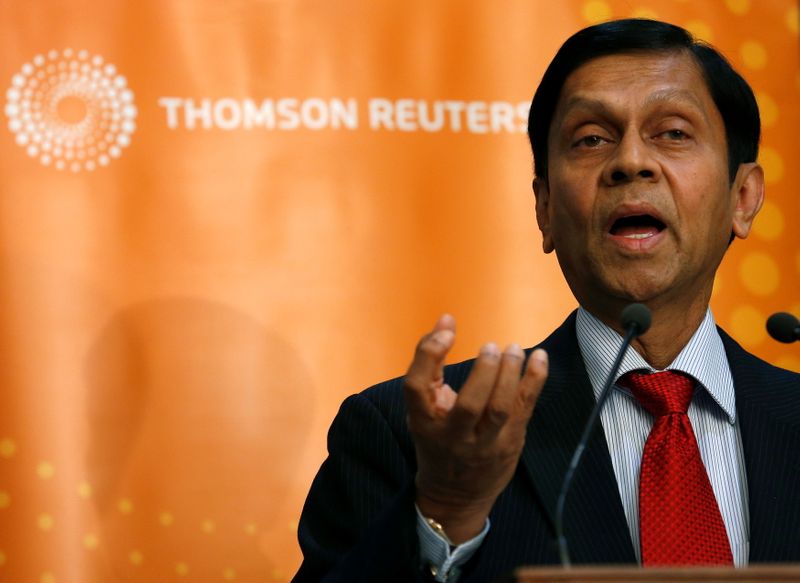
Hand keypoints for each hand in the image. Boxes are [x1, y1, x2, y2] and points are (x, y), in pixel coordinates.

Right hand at [403, 314, 547, 543]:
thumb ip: (430, 365)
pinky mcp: (509, 444)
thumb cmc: (437, 440)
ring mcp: (483, 444)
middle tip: (491, 346)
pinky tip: (540, 358)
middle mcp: (452, 435)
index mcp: (423, 422)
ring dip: (510, 374)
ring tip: (513, 349)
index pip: (417, 387)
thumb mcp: (424, 408)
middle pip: (469, 403)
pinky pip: (524, 410)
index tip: (447, 331)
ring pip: (499, 409)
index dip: (429, 354)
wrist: (455, 495)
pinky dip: (534, 381)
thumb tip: (446, 320)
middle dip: (484, 371)